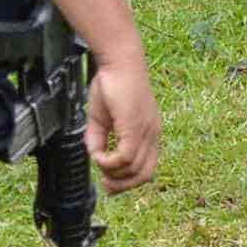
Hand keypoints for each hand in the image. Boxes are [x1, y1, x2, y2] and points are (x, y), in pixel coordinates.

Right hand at [85, 56, 163, 193]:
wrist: (118, 61)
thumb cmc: (111, 83)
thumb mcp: (101, 118)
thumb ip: (99, 139)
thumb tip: (94, 156)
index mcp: (149, 133)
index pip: (147, 168)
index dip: (129, 181)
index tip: (110, 183)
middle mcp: (152, 134)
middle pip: (145, 175)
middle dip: (123, 185)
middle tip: (105, 185)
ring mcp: (146, 131)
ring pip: (134, 169)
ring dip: (113, 173)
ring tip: (99, 163)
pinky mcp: (135, 127)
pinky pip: (126, 157)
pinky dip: (109, 163)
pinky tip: (99, 156)